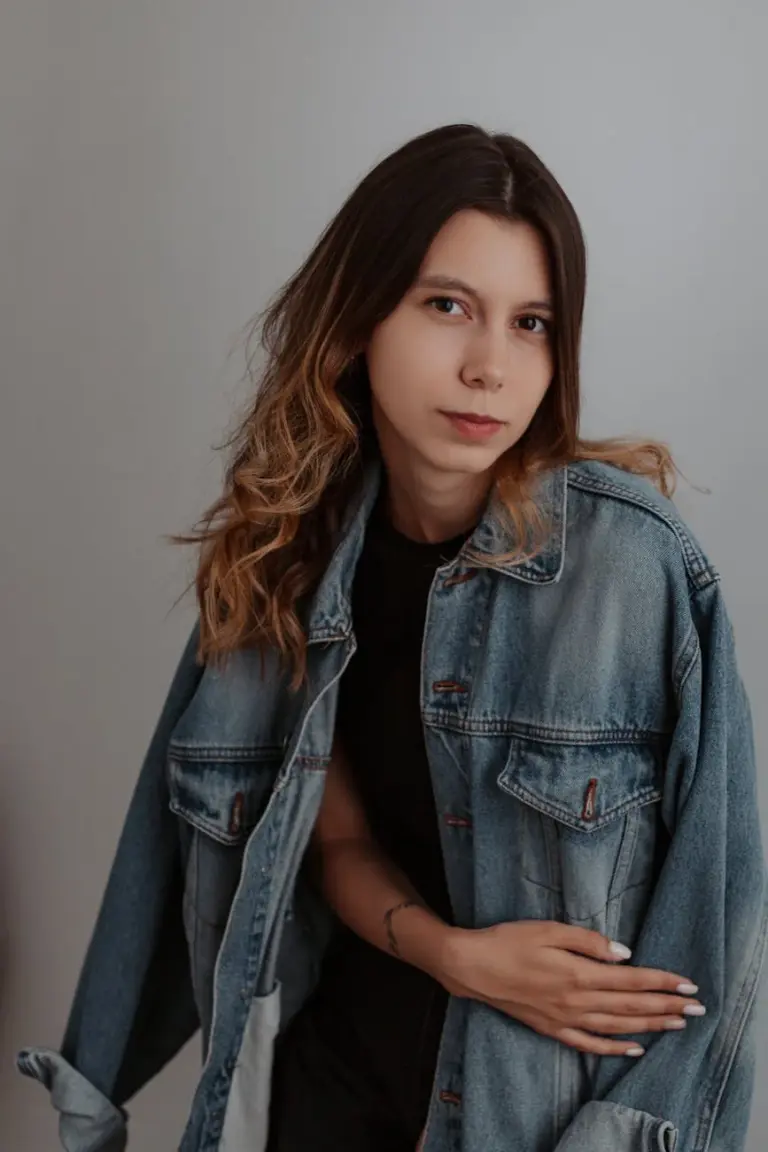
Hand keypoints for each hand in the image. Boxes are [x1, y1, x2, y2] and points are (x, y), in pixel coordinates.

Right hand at [438, 920, 703, 1056]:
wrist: (472, 966)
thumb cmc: (508, 940)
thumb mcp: (548, 929)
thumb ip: (587, 940)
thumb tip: (623, 953)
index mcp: (577, 973)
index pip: (631, 980)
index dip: (661, 982)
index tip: (688, 984)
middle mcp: (575, 1001)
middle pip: (630, 1007)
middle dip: (666, 1007)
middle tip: (696, 1009)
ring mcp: (564, 1019)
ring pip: (617, 1028)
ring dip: (649, 1027)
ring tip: (676, 1025)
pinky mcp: (551, 1028)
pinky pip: (589, 1045)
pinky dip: (614, 1049)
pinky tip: (634, 1049)